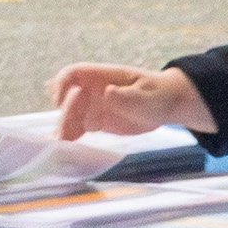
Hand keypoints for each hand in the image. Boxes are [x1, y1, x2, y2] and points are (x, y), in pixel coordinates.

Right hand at [49, 62, 209, 142]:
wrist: (166, 105)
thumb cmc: (159, 94)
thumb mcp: (148, 95)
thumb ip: (129, 96)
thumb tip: (107, 92)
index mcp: (103, 76)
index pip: (72, 74)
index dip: (61, 86)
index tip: (62, 101)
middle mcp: (92, 91)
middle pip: (65, 98)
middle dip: (64, 114)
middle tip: (69, 133)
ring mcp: (91, 107)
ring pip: (67, 116)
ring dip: (63, 130)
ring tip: (62, 148)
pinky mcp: (93, 122)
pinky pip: (75, 129)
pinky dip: (68, 139)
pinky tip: (64, 153)